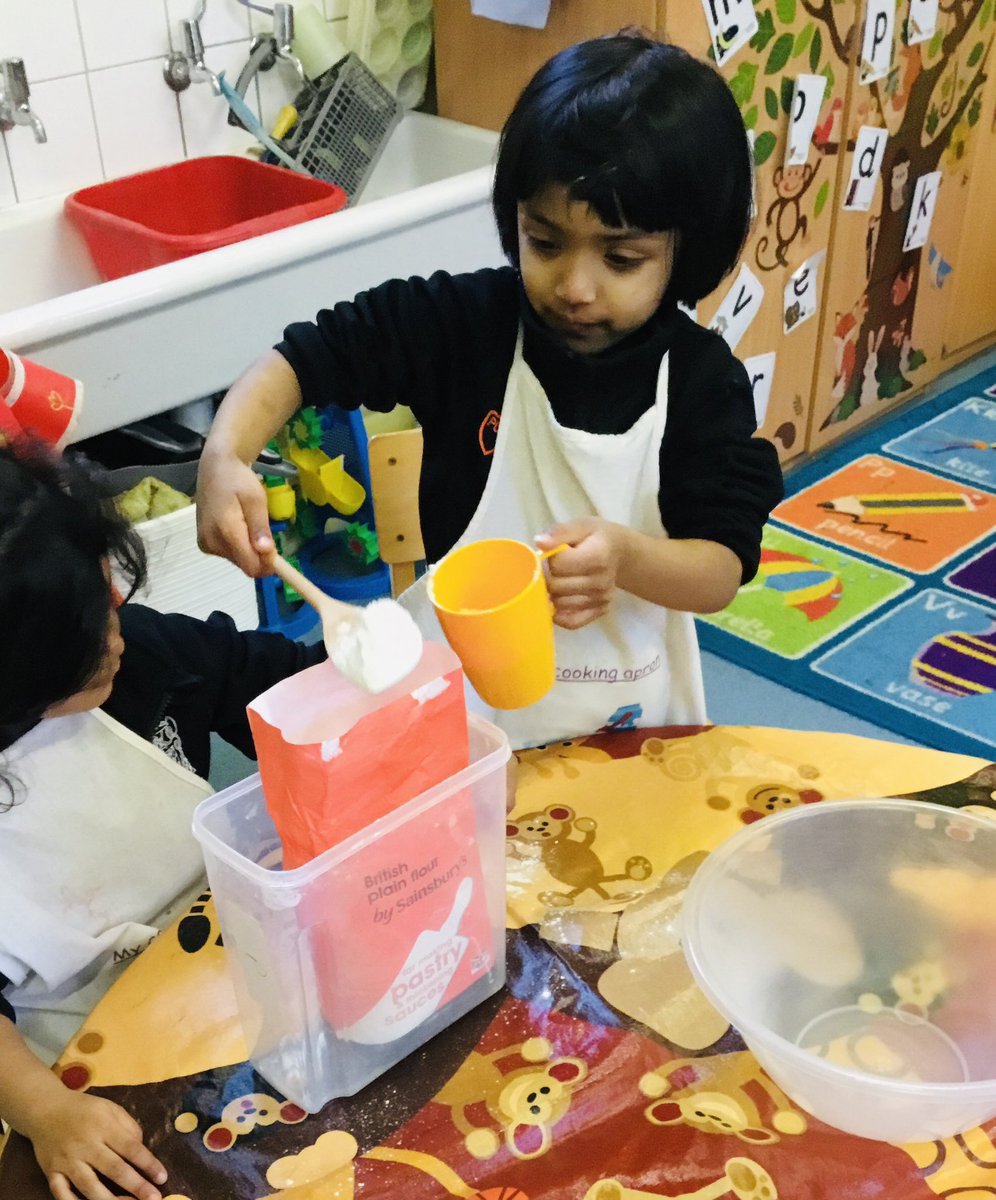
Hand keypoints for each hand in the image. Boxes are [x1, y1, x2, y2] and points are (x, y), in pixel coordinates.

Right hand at [27, 1090, 166, 1199]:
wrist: (46, 1109)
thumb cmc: (85, 1110)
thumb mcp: (110, 1108)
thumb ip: (128, 1127)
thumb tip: (142, 1150)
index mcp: (104, 1126)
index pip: (131, 1148)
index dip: (148, 1164)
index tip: (162, 1177)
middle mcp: (86, 1145)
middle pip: (114, 1169)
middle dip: (135, 1186)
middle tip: (153, 1199)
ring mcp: (67, 1161)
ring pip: (90, 1186)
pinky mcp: (51, 1172)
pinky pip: (62, 1194)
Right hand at [195, 448, 273, 577]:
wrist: (215, 470)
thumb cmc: (238, 481)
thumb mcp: (255, 499)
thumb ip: (260, 526)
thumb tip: (265, 551)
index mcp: (226, 532)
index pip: (251, 566)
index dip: (267, 563)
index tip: (276, 549)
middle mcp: (212, 543)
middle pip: (245, 565)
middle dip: (259, 555)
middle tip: (261, 530)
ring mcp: (206, 545)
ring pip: (238, 561)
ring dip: (249, 550)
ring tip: (247, 524)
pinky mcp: (204, 544)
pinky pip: (229, 555)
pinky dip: (239, 547)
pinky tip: (237, 527)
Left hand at [536, 518, 624, 629]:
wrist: (620, 552)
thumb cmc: (596, 537)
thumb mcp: (580, 526)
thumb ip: (559, 532)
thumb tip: (539, 543)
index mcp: (598, 556)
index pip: (558, 565)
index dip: (547, 559)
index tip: (549, 554)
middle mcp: (601, 581)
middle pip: (557, 587)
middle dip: (546, 577)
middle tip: (549, 568)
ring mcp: (602, 599)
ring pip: (560, 605)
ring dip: (551, 594)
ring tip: (557, 580)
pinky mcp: (600, 611)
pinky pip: (572, 622)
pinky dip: (559, 615)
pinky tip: (557, 602)